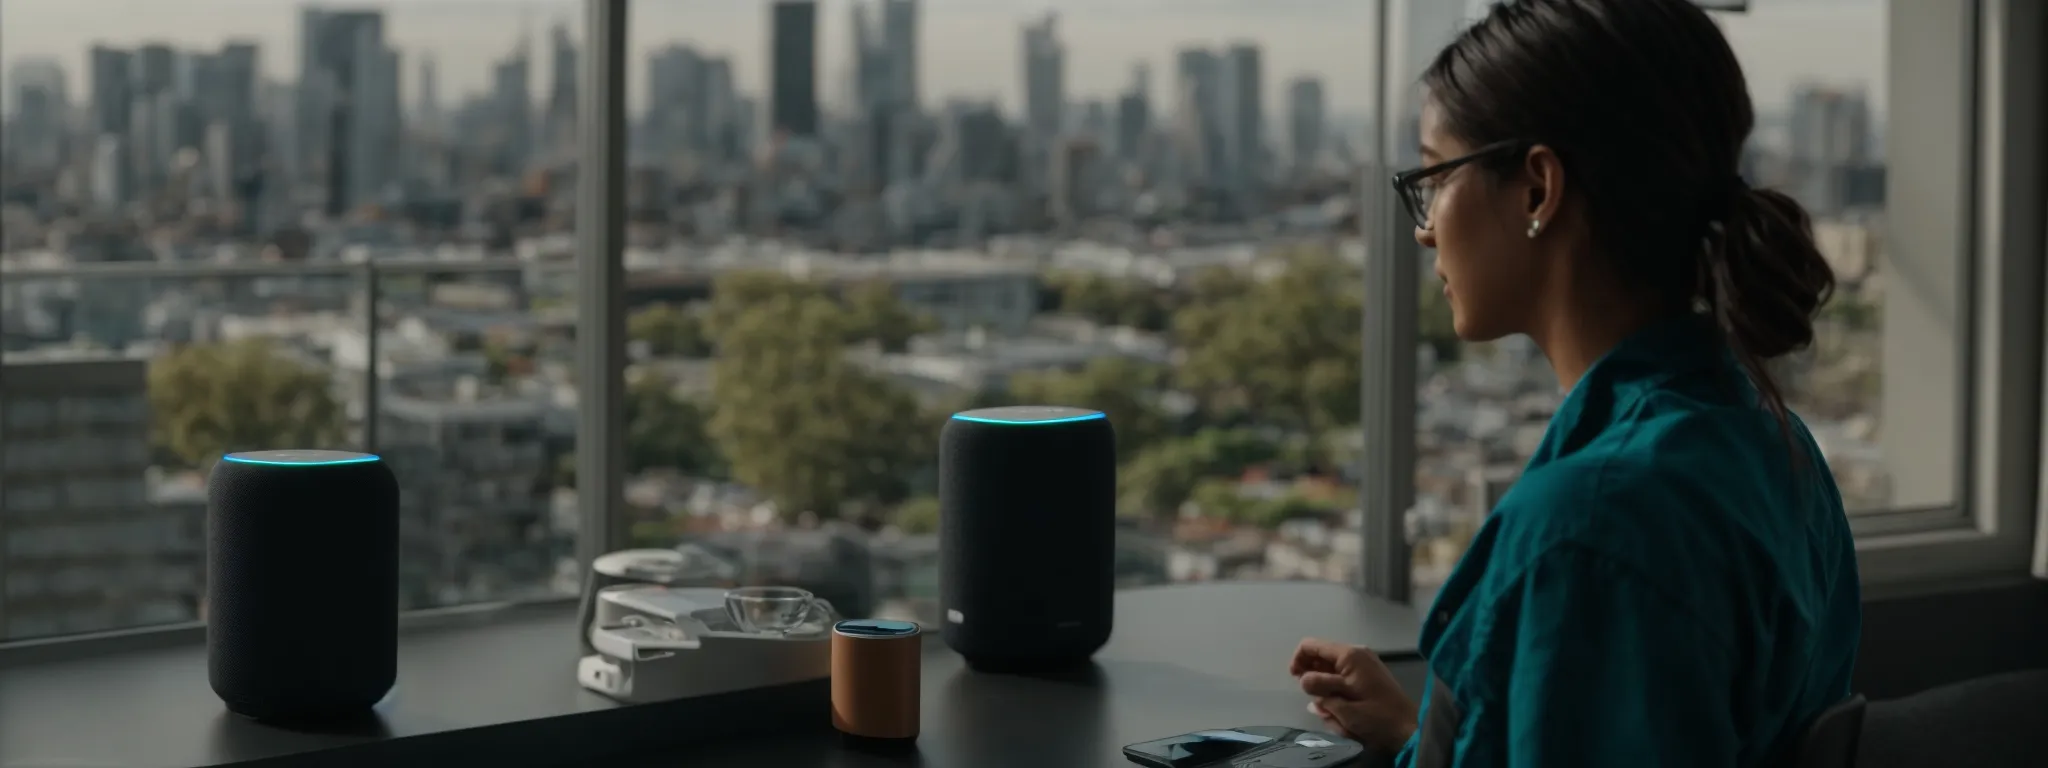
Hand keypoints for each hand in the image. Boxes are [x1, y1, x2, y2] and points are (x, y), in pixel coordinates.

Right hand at [1290, 637, 1419, 752]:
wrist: (1408, 729)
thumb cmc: (1376, 716)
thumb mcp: (1344, 705)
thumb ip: (1320, 689)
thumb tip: (1304, 681)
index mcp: (1349, 655)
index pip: (1311, 646)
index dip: (1298, 660)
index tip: (1295, 681)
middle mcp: (1356, 654)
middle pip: (1320, 658)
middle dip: (1313, 679)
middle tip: (1318, 702)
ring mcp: (1363, 664)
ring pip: (1330, 671)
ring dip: (1325, 690)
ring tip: (1333, 712)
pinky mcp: (1367, 676)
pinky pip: (1342, 679)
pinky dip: (1336, 692)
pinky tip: (1340, 711)